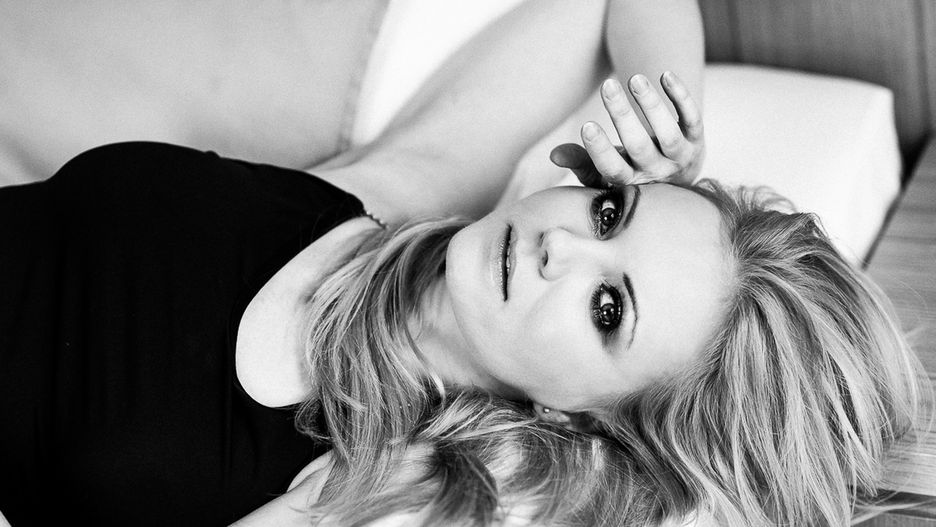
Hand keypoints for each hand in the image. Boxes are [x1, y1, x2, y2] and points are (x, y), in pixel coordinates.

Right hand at [550, 71, 703, 186]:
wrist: (675, 180)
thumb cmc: (628, 172)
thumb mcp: (602, 174)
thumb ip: (580, 163)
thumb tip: (554, 155)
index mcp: (629, 183)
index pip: (613, 170)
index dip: (600, 150)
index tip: (586, 126)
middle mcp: (656, 172)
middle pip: (639, 147)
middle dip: (623, 116)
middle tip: (608, 86)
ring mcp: (679, 157)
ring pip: (668, 133)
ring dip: (651, 105)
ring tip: (634, 78)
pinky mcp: (696, 139)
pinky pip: (692, 117)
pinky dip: (680, 96)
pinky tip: (666, 75)